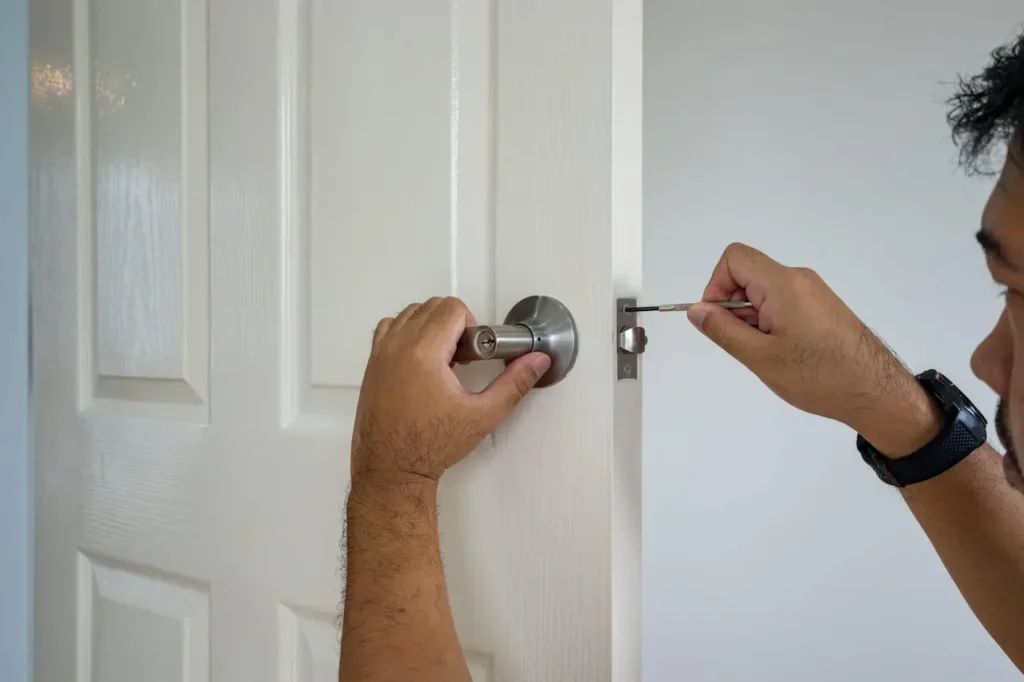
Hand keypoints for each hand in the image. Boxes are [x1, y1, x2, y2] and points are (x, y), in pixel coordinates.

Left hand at [351, 296, 551, 484]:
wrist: (392, 469)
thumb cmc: (428, 447)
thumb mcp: (482, 415)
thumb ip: (514, 383)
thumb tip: (536, 362)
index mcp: (424, 354)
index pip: (452, 308)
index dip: (472, 326)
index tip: (473, 353)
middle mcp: (397, 347)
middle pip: (432, 305)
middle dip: (454, 324)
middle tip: (462, 358)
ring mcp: (380, 354)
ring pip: (410, 312)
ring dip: (431, 325)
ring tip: (443, 359)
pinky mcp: (371, 364)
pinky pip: (389, 327)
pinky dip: (406, 332)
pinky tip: (421, 359)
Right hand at [688, 243, 940, 454]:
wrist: (874, 391)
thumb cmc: (816, 375)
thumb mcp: (760, 357)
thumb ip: (723, 330)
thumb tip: (696, 309)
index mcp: (783, 283)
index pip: (735, 258)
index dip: (716, 285)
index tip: (719, 320)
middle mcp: (799, 279)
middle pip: (748, 274)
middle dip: (733, 306)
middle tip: (744, 344)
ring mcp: (813, 292)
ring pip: (765, 291)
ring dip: (752, 317)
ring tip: (767, 354)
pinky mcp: (822, 307)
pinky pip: (783, 302)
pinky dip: (771, 322)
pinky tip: (783, 353)